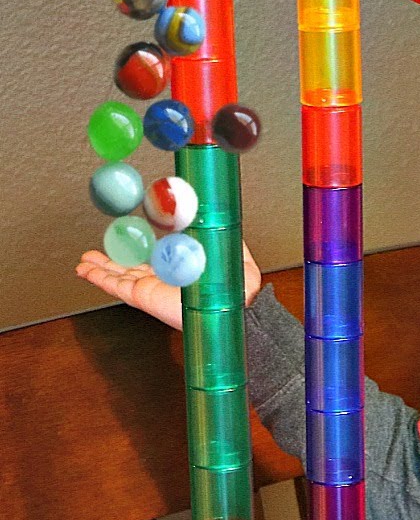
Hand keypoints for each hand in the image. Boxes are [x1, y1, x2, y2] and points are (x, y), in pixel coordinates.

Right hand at [76, 243, 262, 330]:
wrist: (235, 306)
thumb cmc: (237, 286)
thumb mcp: (226, 249)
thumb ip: (213, 232)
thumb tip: (206, 213)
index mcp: (180, 271)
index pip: (152, 261)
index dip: (136, 252)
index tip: (124, 242)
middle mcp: (164, 281)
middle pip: (129, 271)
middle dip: (109, 262)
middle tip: (93, 254)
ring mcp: (152, 289)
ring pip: (119, 279)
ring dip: (99, 270)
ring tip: (83, 263)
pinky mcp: (145, 297)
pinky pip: (118, 288)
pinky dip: (100, 279)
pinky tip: (87, 272)